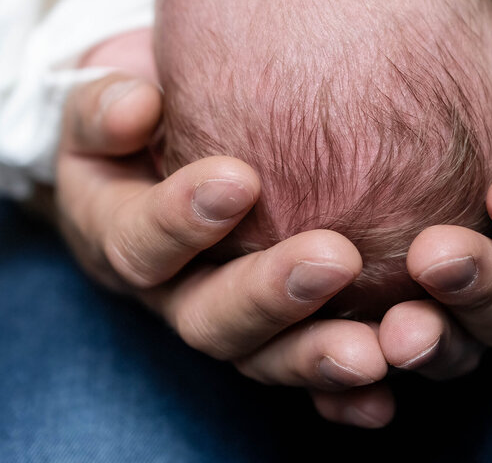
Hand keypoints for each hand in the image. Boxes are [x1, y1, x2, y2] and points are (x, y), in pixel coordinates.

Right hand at [51, 74, 395, 427]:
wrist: (166, 140)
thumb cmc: (141, 108)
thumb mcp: (108, 97)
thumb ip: (105, 102)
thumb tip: (133, 109)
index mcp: (119, 236)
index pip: (138, 242)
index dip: (180, 220)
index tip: (238, 179)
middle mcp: (174, 294)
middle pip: (210, 320)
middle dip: (270, 296)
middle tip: (335, 260)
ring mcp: (231, 322)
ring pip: (267, 358)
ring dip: (318, 356)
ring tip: (374, 348)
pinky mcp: (283, 337)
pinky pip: (313, 379)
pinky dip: (346, 394)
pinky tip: (386, 395)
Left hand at [377, 62, 491, 379]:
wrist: (417, 174)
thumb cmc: (472, 129)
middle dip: (479, 284)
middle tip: (435, 255)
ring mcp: (455, 334)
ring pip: (451, 354)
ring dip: (428, 343)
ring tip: (395, 329)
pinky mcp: (390, 358)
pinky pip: (377, 387)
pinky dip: (360, 396)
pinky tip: (335, 388)